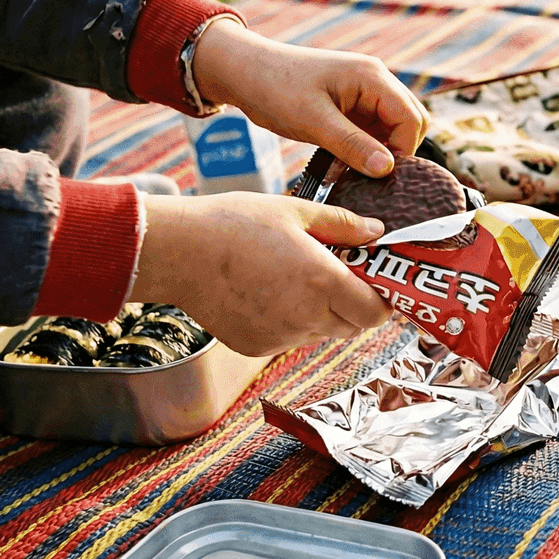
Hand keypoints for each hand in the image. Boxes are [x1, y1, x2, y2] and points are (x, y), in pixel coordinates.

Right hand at [130, 192, 389, 356]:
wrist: (176, 251)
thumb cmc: (234, 224)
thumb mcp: (295, 211)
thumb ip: (342, 225)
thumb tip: (376, 232)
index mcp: (322, 282)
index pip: (375, 314)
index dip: (382, 300)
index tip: (375, 281)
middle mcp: (305, 317)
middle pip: (353, 326)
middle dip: (355, 305)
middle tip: (341, 275)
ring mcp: (279, 337)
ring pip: (322, 333)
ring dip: (324, 313)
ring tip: (300, 279)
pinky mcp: (256, 346)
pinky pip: (291, 338)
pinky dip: (293, 321)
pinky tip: (272, 291)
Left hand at [192, 18, 427, 177]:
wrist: (242, 71)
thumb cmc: (275, 88)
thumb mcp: (314, 121)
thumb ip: (353, 145)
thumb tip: (388, 169)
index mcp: (372, 77)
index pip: (411, 118)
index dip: (403, 150)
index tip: (381, 176)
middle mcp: (375, 80)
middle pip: (409, 121)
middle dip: (396, 151)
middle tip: (372, 176)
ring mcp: (363, 91)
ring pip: (391, 128)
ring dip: (379, 151)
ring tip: (355, 171)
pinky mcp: (350, 103)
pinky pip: (371, 129)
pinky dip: (365, 147)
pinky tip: (345, 162)